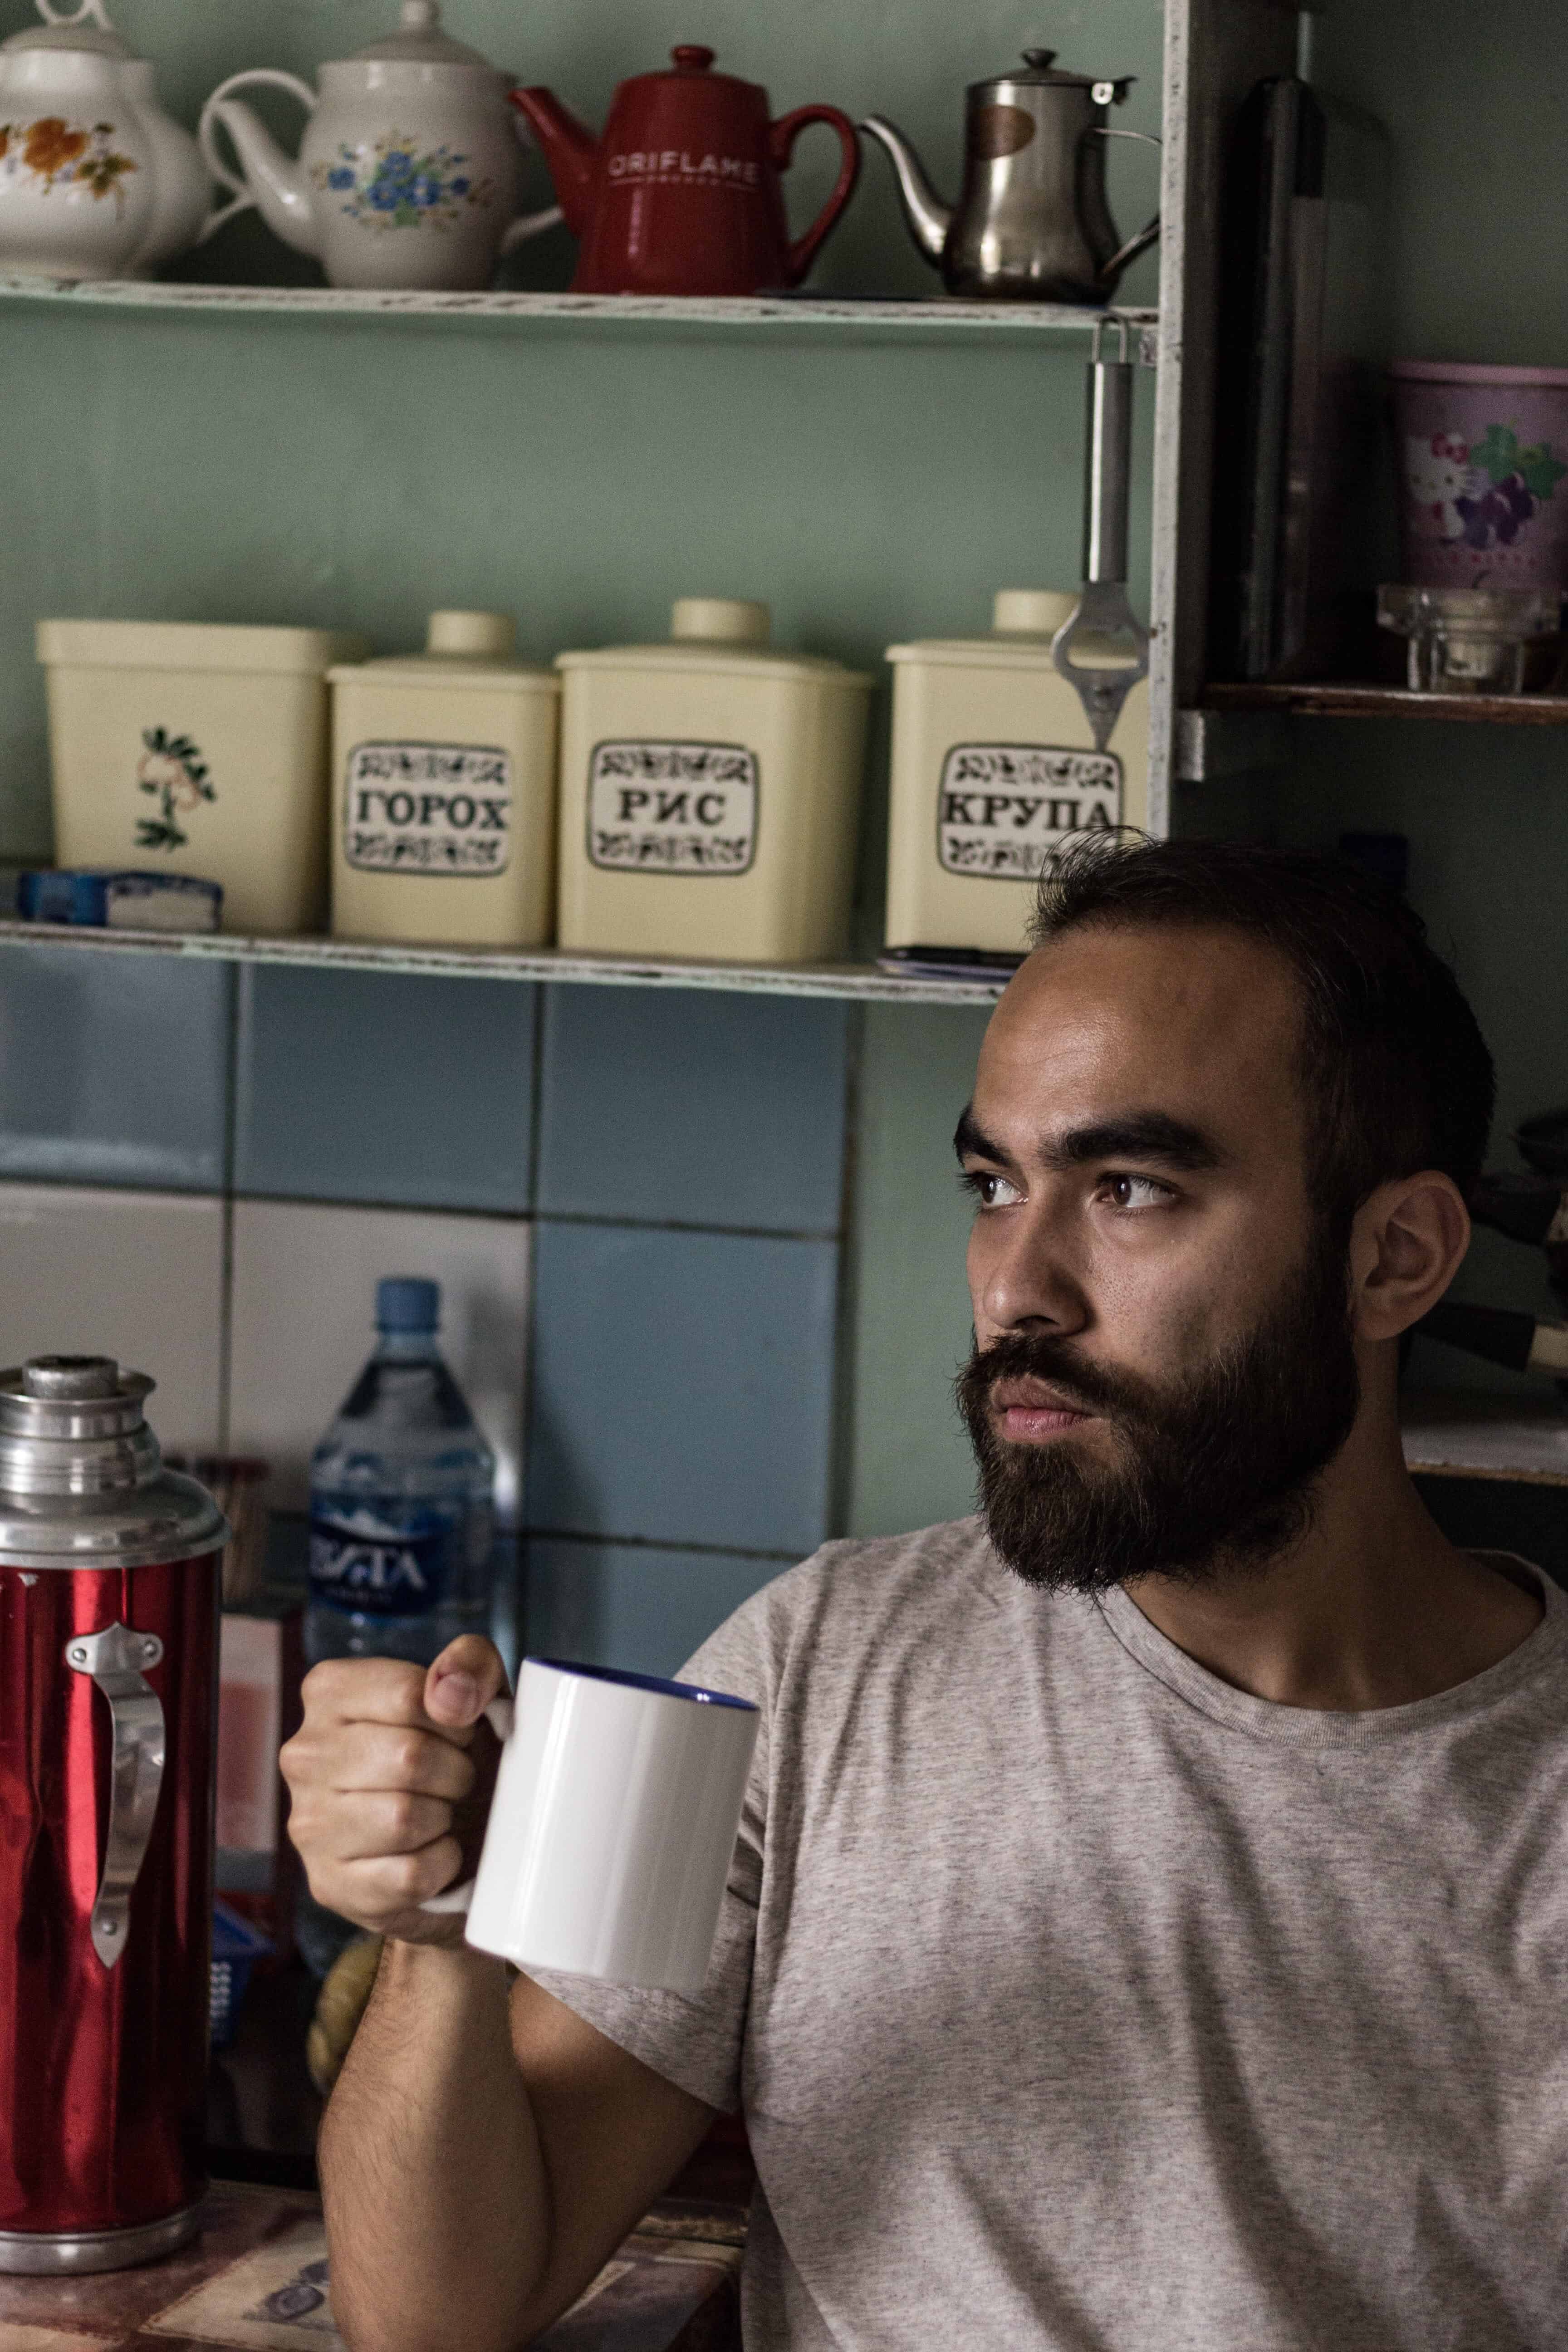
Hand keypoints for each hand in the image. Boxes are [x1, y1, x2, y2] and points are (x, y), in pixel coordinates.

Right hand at [280, 1635, 507, 1947]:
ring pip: (403, 1818)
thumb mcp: (476, 1691)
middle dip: (455, 1771)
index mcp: (329, 1692)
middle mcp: (303, 1754)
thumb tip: (450, 1692)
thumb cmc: (458, 1754)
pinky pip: (409, 1875)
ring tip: (441, 1812)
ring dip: (444, 1818)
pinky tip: (433, 1851)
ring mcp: (308, 1824)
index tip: (458, 1733)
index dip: (456, 1718)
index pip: (408, 1694)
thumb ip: (470, 1663)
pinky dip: (442, 1865)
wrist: (458, 1840)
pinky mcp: (329, 1885)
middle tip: (455, 1780)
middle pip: (409, 1756)